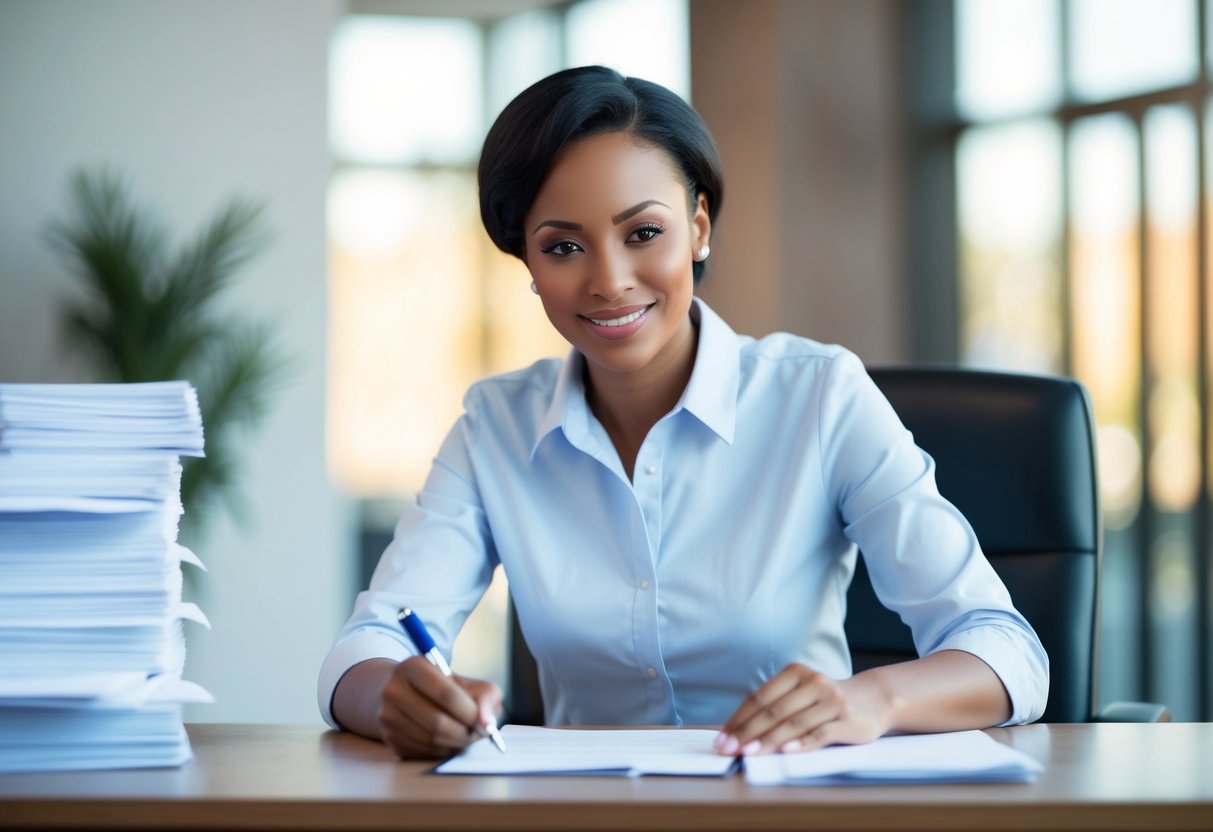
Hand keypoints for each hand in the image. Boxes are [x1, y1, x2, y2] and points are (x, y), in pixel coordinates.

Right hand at [377, 656, 503, 758]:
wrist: (405, 693)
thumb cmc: (443, 687)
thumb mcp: (466, 681)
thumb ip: (485, 695)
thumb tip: (488, 722)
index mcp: (413, 667)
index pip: (446, 694)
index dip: (471, 712)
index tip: (486, 722)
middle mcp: (393, 690)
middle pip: (437, 721)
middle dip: (465, 732)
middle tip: (479, 733)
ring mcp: (387, 716)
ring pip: (430, 740)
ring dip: (456, 743)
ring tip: (467, 736)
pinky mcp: (388, 737)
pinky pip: (422, 751)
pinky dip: (442, 750)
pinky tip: (450, 741)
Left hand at [714, 662, 891, 755]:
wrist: (875, 699)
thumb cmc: (827, 700)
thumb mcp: (802, 693)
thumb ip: (777, 706)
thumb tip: (739, 733)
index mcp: (796, 673)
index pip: (760, 697)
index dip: (739, 718)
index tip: (723, 737)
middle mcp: (813, 682)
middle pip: (773, 710)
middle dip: (747, 732)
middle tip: (728, 749)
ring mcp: (831, 700)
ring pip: (794, 723)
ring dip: (768, 740)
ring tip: (749, 753)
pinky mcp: (847, 720)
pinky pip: (820, 733)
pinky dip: (801, 743)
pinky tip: (785, 752)